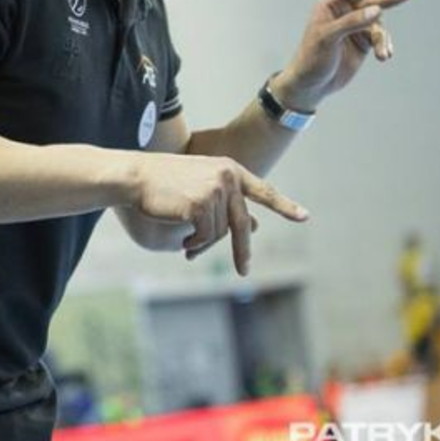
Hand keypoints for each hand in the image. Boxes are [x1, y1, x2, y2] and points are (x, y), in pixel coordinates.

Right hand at [136, 154, 308, 274]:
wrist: (136, 176)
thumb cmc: (163, 182)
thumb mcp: (199, 187)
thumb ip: (225, 202)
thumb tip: (255, 225)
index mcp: (229, 170)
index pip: (262, 190)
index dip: (283, 206)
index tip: (303, 217)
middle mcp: (227, 178)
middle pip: (242, 223)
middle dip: (242, 250)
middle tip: (244, 271)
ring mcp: (215, 190)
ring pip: (219, 232)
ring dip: (204, 244)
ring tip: (188, 246)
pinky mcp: (200, 204)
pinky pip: (205, 236)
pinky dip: (195, 244)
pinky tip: (184, 243)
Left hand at [277, 0, 410, 110]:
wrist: (312, 84)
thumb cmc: (312, 57)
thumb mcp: (329, 37)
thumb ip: (353, 22)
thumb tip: (377, 10)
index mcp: (330, 5)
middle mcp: (344, 12)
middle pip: (371, 1)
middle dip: (387, 0)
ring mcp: (355, 27)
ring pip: (378, 24)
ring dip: (382, 39)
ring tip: (384, 53)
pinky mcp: (363, 42)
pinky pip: (380, 39)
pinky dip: (384, 46)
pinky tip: (384, 57)